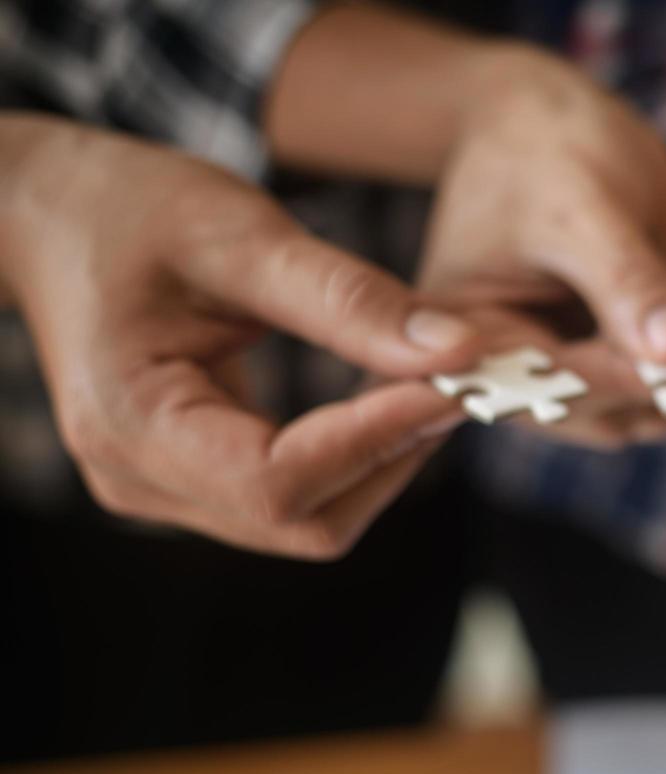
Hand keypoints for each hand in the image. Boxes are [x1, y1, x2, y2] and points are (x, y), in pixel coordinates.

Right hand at [0, 116, 486, 557]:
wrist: (50, 217)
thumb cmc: (125, 210)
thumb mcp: (237, 234)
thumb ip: (346, 298)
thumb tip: (457, 349)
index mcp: (132, 423)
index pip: (280, 480)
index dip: (379, 440)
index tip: (460, 380)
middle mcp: (144, 481)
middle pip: (307, 520)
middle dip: (395, 456)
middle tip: (464, 379)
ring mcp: (168, 492)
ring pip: (313, 520)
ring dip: (386, 460)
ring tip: (436, 381)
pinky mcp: (198, 482)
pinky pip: (299, 497)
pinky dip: (359, 456)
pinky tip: (393, 397)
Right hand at [416, 44, 665, 448]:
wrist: (554, 120)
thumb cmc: (543, 147)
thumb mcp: (581, 206)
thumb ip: (627, 281)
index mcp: (464, 335)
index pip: (529, 381)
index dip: (598, 385)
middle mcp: (509, 366)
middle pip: (580, 410)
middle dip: (646, 397)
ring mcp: (564, 366)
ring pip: (624, 409)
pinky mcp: (611, 357)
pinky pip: (653, 384)